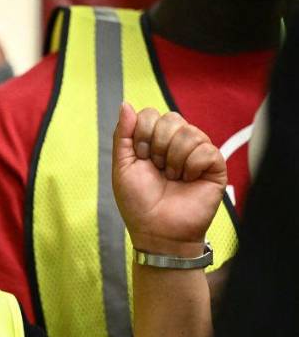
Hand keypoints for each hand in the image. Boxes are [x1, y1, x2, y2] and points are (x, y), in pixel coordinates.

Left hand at [112, 104, 226, 256]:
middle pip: (171, 118)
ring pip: (189, 132)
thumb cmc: (139, 203)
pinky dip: (191, 166)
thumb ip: (123, 135)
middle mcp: (177, 143)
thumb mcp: (122, 167)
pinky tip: (188, 180)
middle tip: (157, 169)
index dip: (142, 134)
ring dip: (174, 159)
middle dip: (157, 146)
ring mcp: (197, 153)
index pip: (151, 114)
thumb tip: (126, 104)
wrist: (157, 231)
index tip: (141, 158)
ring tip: (172, 178)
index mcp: (154, 141)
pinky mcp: (215, 165)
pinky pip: (206, 149)